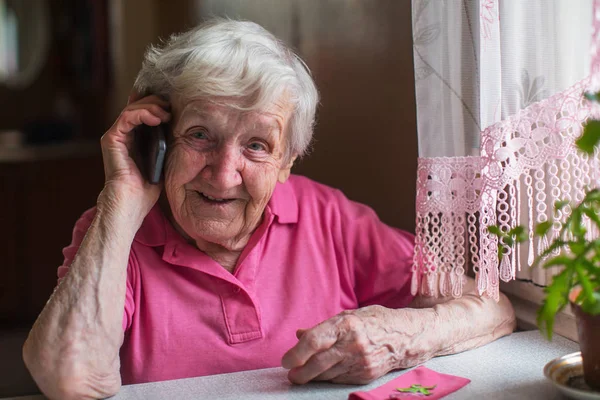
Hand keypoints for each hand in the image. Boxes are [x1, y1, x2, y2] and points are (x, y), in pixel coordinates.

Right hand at [99, 93, 170, 217]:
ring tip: (166, 114)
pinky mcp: (111, 139)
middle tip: (171, 107)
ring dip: (151, 106)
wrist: (133, 201)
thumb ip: (166, 141)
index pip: (145, 111)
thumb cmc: (149, 186)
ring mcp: (116, 135)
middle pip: (138, 105)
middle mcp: (124, 134)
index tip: (175, 106)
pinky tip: (157, 118)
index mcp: (136, 137)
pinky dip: (142, 113)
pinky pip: (126, 117)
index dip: (158, 104)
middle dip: (156, 102)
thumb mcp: (163, 158)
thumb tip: (182, 126)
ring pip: (132, 108)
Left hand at [281, 305, 433, 384]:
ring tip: (302, 375)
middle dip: (299, 372)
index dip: (296, 353)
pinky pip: (339, 379)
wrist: (406, 336)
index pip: (314, 341)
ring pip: (326, 374)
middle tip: (291, 374)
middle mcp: (352, 344)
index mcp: (346, 325)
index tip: (286, 360)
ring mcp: (360, 362)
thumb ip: (323, 328)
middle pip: (317, 363)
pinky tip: (323, 374)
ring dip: (311, 376)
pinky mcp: (365, 375)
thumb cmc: (374, 321)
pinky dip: (328, 377)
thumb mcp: (348, 316)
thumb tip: (299, 335)